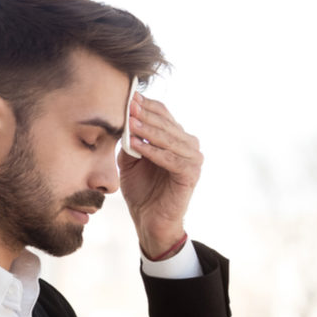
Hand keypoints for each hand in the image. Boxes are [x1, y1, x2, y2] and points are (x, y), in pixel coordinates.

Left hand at [118, 93, 202, 258]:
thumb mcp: (130, 160)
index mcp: (176, 138)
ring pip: (169, 139)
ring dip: (148, 130)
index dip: (146, 106)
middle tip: (128, 105)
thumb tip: (123, 118)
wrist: (149, 220)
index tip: (128, 96)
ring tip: (130, 123)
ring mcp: (193, 159)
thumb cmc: (141, 190)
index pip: (163, 114)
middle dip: (145, 114)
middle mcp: (189, 145)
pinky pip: (171, 159)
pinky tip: (136, 146)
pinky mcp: (191, 175)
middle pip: (166, 123)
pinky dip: (152, 152)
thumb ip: (130, 140)